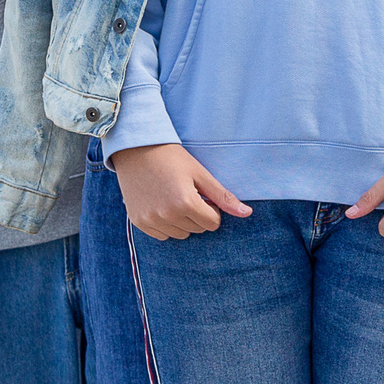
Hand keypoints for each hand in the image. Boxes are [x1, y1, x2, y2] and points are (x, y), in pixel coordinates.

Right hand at [114, 143, 252, 239]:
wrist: (136, 149)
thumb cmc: (172, 158)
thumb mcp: (200, 173)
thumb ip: (223, 196)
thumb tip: (247, 214)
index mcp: (185, 202)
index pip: (212, 223)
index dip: (211, 208)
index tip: (202, 193)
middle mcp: (167, 215)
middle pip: (197, 229)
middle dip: (198, 214)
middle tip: (188, 192)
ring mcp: (151, 220)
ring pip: (180, 234)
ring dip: (182, 221)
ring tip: (173, 197)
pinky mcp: (139, 222)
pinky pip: (163, 235)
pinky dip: (166, 224)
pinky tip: (161, 203)